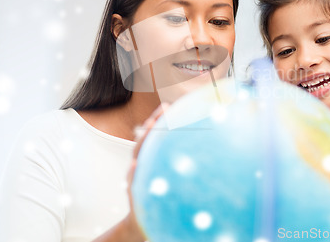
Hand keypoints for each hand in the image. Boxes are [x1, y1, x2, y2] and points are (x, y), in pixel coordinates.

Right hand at [125, 103, 169, 240]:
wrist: (143, 223)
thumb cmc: (158, 196)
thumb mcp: (164, 179)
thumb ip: (173, 163)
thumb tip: (199, 150)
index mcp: (148, 160)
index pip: (153, 137)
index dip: (158, 121)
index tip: (168, 106)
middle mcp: (140, 166)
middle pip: (144, 141)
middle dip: (152, 125)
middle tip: (162, 109)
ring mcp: (135, 178)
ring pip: (137, 157)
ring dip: (142, 142)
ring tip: (150, 126)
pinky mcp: (134, 194)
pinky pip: (131, 183)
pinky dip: (131, 173)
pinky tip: (134, 165)